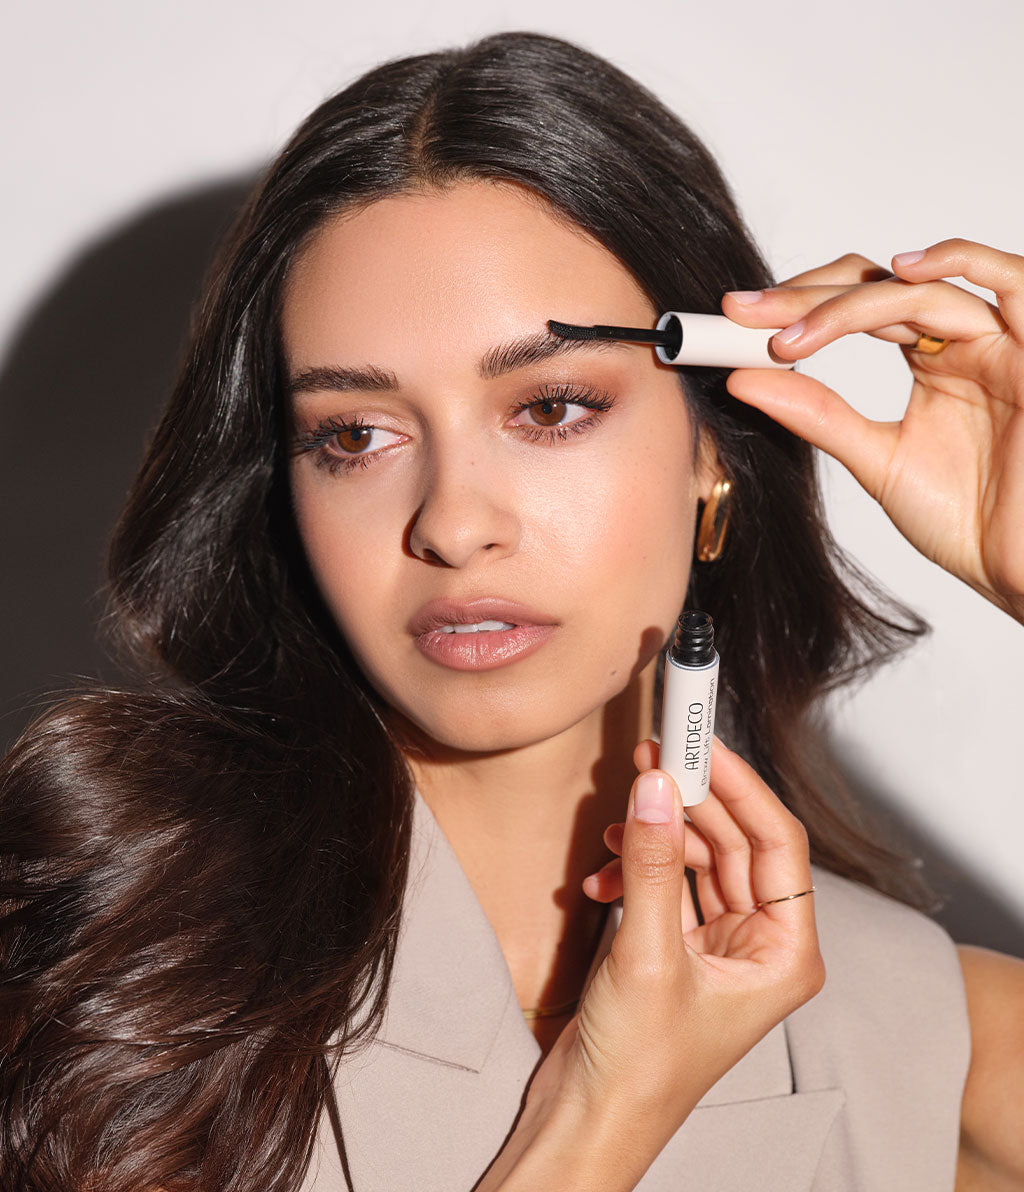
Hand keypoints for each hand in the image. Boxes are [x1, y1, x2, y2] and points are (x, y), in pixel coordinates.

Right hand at [481, 739, 822, 1191]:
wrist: (589, 1119)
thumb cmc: (638, 1067)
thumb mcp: (647, 955)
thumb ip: (653, 864)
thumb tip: (656, 787)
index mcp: (786, 954)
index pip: (778, 841)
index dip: (741, 785)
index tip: (703, 741)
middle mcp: (760, 945)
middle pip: (735, 841)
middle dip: (691, 800)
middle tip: (654, 756)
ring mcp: (718, 944)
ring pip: (698, 856)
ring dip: (657, 833)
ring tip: (616, 819)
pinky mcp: (678, 945)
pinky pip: (667, 880)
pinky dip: (635, 867)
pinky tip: (602, 873)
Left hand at [721, 239, 1023, 623]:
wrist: (1021, 569)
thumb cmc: (969, 522)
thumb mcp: (876, 459)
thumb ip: (818, 415)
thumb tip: (742, 378)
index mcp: (933, 361)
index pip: (858, 308)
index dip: (797, 309)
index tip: (732, 323)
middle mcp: (966, 342)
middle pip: (881, 290)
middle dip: (806, 300)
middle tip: (743, 315)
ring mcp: (1005, 342)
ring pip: (925, 290)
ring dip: (852, 302)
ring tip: (792, 330)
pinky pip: (1014, 282)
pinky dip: (961, 262)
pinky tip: (901, 270)